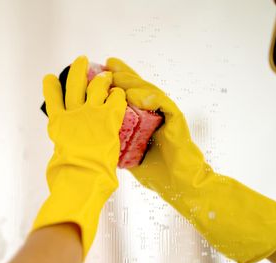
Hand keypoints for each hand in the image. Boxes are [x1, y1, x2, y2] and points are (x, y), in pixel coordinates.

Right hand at [32, 56, 126, 257]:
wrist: (80, 178)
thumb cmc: (65, 178)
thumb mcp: (57, 162)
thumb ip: (63, 152)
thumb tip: (64, 156)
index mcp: (58, 126)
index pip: (53, 101)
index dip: (51, 88)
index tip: (49, 78)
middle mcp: (72, 114)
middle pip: (75, 86)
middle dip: (77, 71)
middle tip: (80, 60)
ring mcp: (91, 114)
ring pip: (97, 88)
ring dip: (102, 80)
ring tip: (106, 74)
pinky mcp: (109, 118)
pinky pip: (115, 100)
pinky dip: (118, 95)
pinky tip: (121, 93)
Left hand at [105, 57, 275, 262]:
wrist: (180, 186)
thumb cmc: (156, 174)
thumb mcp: (128, 154)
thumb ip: (117, 141)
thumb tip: (95, 136)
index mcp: (143, 120)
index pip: (128, 97)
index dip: (115, 85)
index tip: (98, 74)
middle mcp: (155, 114)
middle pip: (137, 89)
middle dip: (122, 75)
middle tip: (107, 63)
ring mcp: (166, 116)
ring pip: (148, 92)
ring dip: (132, 81)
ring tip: (116, 72)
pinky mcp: (176, 121)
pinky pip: (163, 104)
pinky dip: (150, 97)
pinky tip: (136, 93)